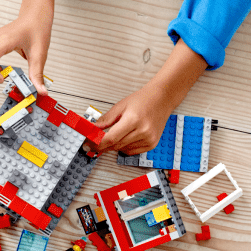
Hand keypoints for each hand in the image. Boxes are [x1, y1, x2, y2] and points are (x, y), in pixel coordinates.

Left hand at [96, 40, 208, 154]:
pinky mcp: (152, 144)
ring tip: (114, 133)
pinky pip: (131, 151)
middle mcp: (143, 131)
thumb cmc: (142, 100)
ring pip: (122, 149)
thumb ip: (105, 120)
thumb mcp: (120, 106)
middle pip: (115, 145)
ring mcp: (149, 139)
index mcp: (134, 120)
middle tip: (92, 143)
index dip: (97, 143)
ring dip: (113, 145)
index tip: (88, 143)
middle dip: (101, 145)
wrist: (162, 99)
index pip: (111, 138)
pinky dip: (124, 147)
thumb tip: (92, 129)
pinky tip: (124, 137)